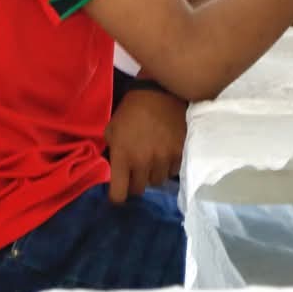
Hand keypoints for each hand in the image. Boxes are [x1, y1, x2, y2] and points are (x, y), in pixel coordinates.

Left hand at [104, 86, 186, 202]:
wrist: (160, 93)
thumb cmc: (131, 111)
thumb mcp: (111, 129)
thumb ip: (112, 150)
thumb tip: (115, 167)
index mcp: (122, 156)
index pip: (119, 193)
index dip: (116, 198)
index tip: (117, 195)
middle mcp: (143, 162)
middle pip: (139, 189)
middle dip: (134, 184)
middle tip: (134, 173)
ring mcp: (164, 159)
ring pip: (157, 181)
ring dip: (152, 175)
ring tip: (151, 162)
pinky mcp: (180, 154)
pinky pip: (173, 171)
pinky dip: (168, 167)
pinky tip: (165, 155)